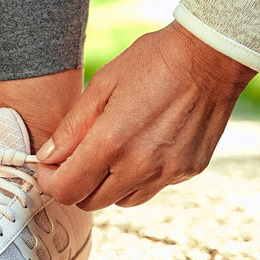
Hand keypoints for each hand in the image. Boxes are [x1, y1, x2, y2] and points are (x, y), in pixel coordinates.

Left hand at [34, 21, 256, 209]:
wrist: (210, 57)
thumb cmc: (153, 62)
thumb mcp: (103, 84)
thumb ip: (72, 127)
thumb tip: (48, 157)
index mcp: (112, 142)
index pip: (67, 190)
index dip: (50, 181)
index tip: (49, 167)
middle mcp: (140, 166)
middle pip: (91, 203)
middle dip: (77, 184)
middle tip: (79, 156)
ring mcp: (167, 173)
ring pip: (122, 201)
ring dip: (109, 184)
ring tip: (115, 149)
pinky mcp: (187, 171)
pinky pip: (152, 187)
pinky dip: (140, 176)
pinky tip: (146, 145)